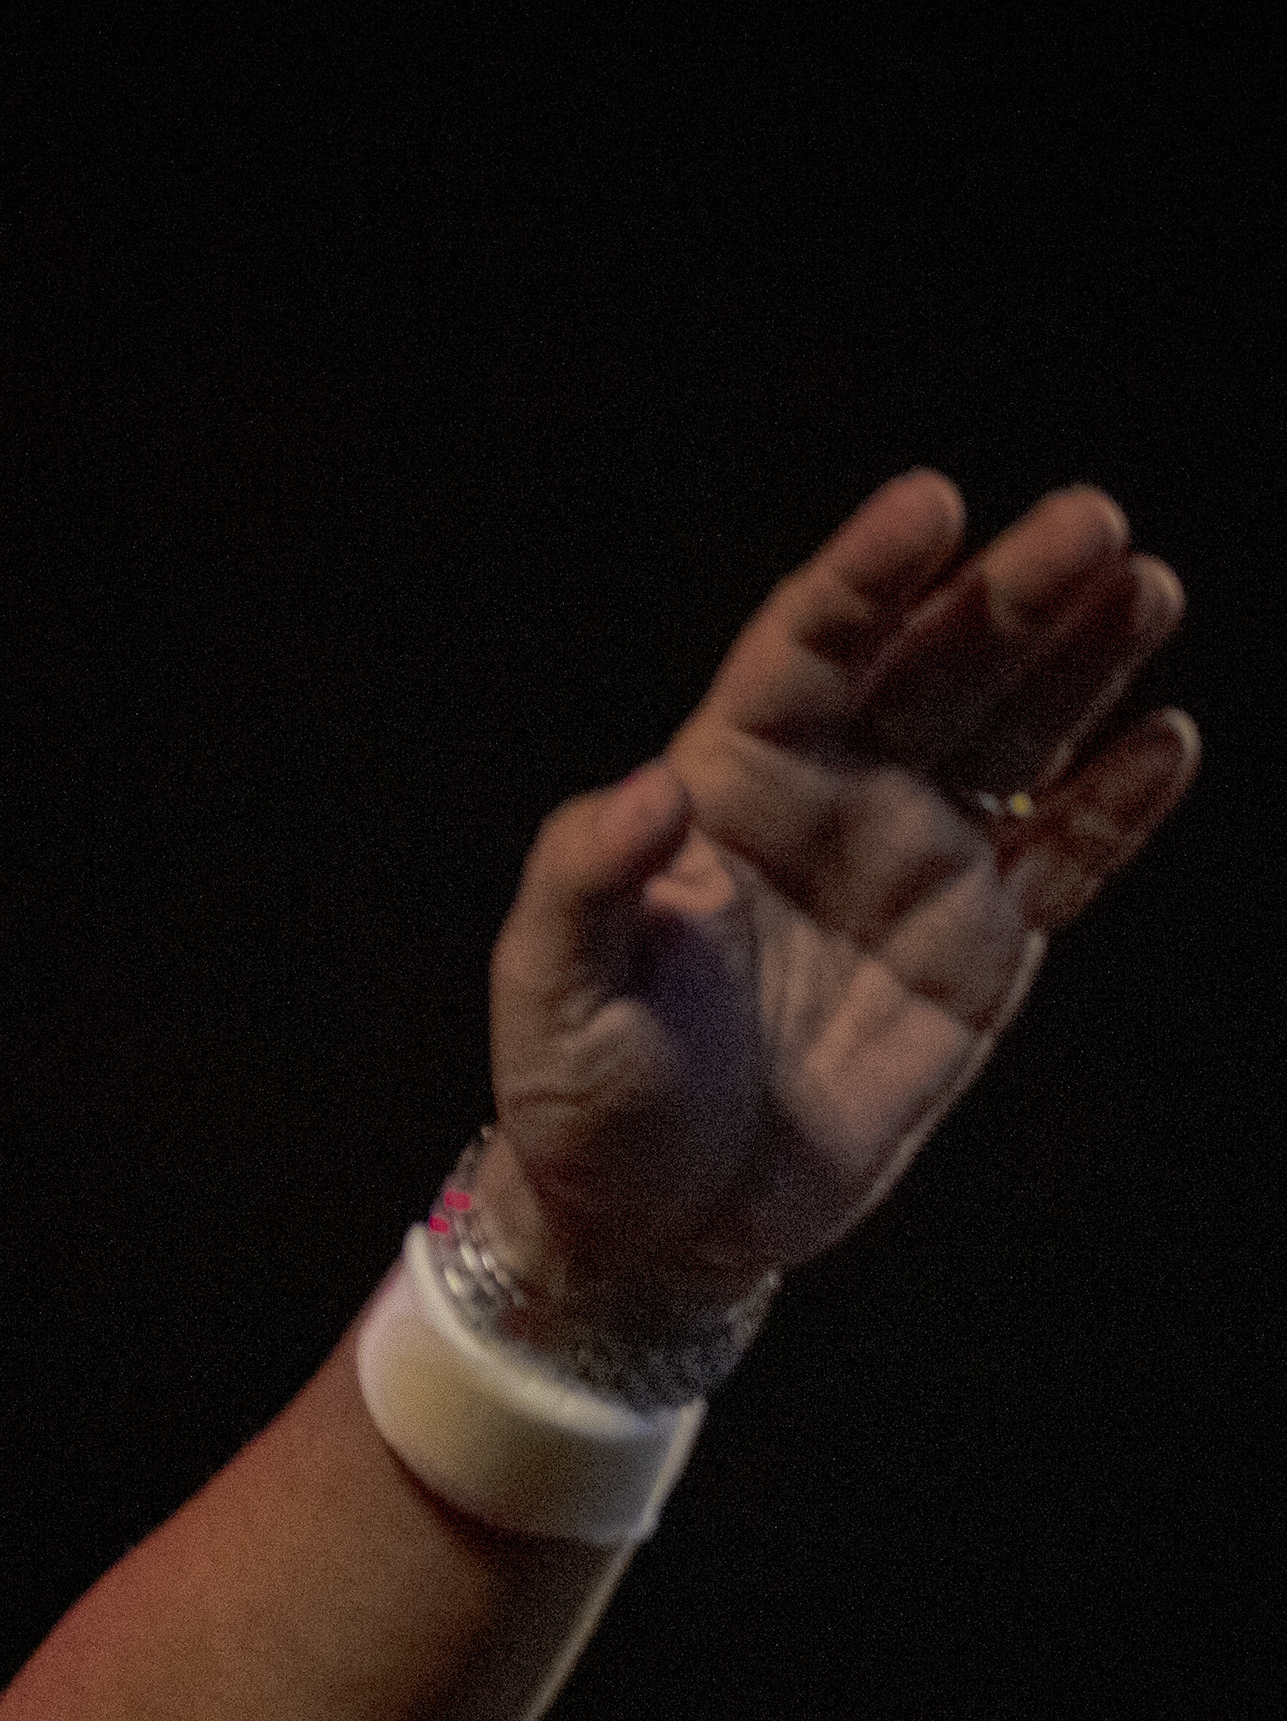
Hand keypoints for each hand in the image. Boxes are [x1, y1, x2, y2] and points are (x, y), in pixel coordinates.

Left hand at [481, 473, 1197, 1313]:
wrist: (653, 1219)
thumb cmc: (580, 1091)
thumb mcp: (550, 987)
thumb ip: (584, 880)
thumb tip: (648, 791)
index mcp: (723, 784)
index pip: (805, 651)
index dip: (867, 576)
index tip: (930, 501)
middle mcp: (832, 800)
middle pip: (935, 670)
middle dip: (1011, 594)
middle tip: (1091, 520)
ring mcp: (917, 866)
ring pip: (1016, 739)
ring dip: (1085, 662)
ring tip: (1145, 584)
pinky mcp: (983, 949)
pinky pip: (1065, 858)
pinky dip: (1119, 802)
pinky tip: (1168, 737)